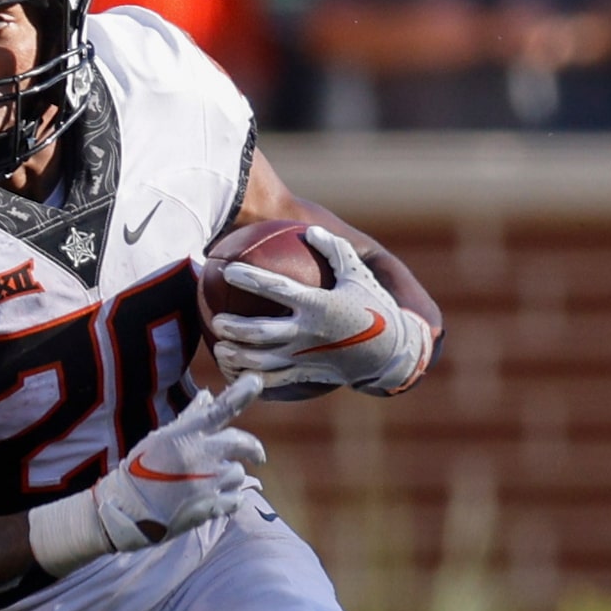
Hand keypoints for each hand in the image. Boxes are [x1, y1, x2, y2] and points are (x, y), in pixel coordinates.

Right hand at [91, 375, 264, 550]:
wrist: (128, 511)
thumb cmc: (140, 471)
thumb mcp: (160, 439)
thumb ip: (190, 418)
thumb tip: (208, 395)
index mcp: (186, 435)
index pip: (220, 409)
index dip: (241, 393)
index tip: (256, 382)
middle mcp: (202, 455)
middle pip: (242, 443)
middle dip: (253, 449)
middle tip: (257, 455)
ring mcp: (209, 482)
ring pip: (238, 472)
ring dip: (231, 475)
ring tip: (213, 482)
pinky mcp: (212, 506)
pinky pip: (236, 498)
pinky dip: (230, 497)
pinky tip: (215, 498)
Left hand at [210, 226, 433, 394]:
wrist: (393, 352)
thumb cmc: (375, 308)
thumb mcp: (359, 275)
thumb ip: (335, 251)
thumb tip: (313, 230)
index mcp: (318, 304)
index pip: (275, 288)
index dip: (249, 277)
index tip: (228, 269)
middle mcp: (308, 332)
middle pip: (259, 332)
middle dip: (232, 327)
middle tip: (217, 320)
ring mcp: (304, 357)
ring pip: (260, 361)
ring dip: (236, 356)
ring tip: (219, 349)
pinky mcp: (305, 375)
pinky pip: (271, 380)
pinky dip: (250, 377)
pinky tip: (235, 372)